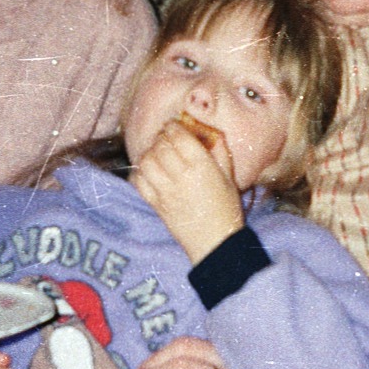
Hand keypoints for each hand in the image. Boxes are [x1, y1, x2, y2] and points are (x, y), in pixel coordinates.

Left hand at [132, 120, 244, 262]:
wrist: (215, 242)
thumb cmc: (226, 209)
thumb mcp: (229, 177)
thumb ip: (220, 152)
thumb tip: (211, 132)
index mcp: (202, 167)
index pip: (179, 136)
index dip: (173, 127)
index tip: (174, 126)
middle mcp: (181, 176)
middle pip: (161, 146)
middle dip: (161, 137)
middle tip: (165, 138)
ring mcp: (165, 191)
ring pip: (147, 161)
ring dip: (149, 153)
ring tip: (157, 153)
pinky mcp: (156, 204)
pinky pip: (139, 182)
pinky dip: (139, 172)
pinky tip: (148, 171)